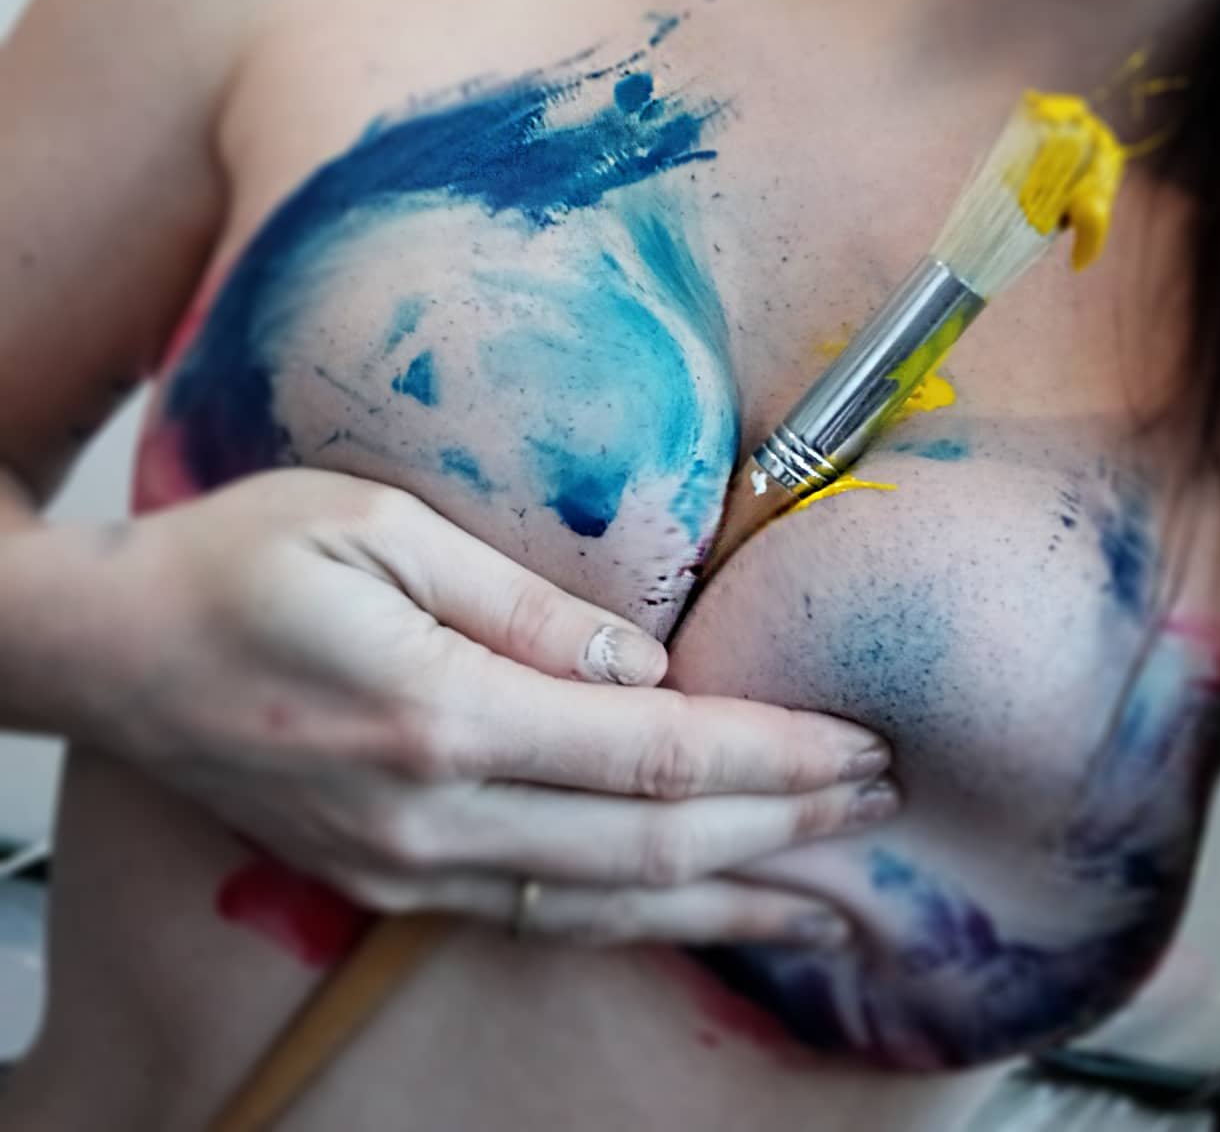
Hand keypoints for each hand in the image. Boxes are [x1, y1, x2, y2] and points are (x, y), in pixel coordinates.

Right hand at [66, 469, 895, 946]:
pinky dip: (643, 918)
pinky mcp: (393, 880)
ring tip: (832, 889)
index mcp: (441, 713)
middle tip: (881, 802)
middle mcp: (434, 814)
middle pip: (656, 842)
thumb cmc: (239, 561)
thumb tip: (646, 662)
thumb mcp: (382, 527)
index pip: (659, 755)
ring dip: (733, 893)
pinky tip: (703, 910)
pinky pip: (546, 915)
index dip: (775, 756)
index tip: (860, 744)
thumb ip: (526, 604)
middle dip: (786, 825)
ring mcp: (410, 866)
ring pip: (611, 904)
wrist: (111, 652)